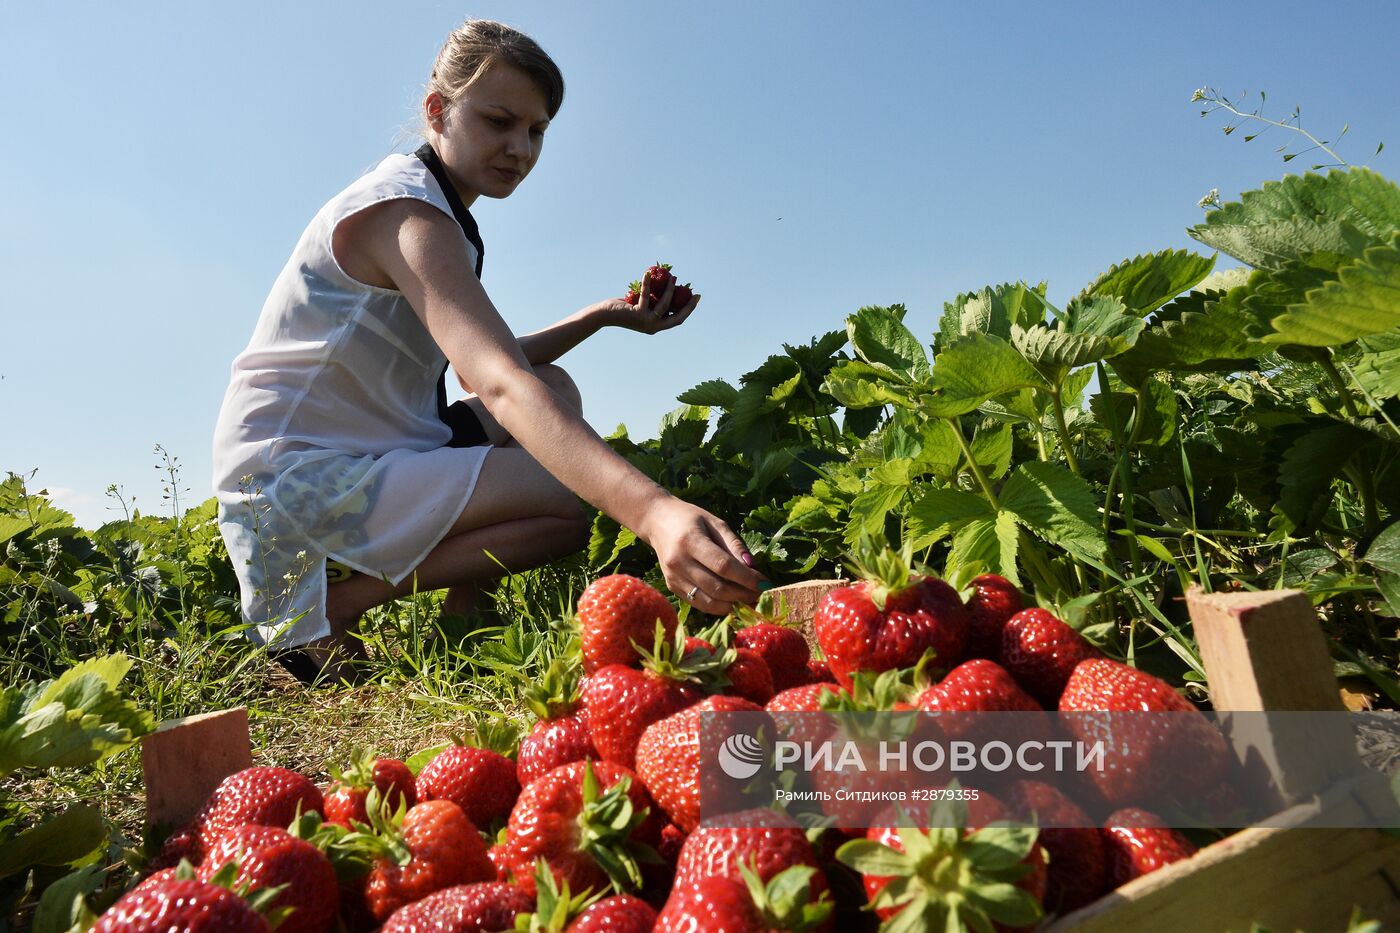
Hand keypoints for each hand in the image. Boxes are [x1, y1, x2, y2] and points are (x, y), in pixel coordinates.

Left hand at [592, 273, 699, 334]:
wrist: (604, 315)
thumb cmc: (622, 309)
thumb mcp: (641, 305)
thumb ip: (653, 302)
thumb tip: (666, 288)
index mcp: (656, 326)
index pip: (677, 320)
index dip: (688, 310)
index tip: (696, 298)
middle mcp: (653, 327)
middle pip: (677, 317)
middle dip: (688, 305)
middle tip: (694, 292)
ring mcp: (646, 322)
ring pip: (664, 305)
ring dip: (670, 290)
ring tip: (673, 278)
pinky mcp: (638, 314)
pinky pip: (646, 295)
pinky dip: (647, 283)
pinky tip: (648, 273)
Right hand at [639, 497, 765, 613]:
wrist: (657, 521)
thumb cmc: (691, 519)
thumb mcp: (716, 523)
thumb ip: (735, 545)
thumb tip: (753, 567)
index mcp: (690, 541)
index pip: (723, 566)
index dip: (746, 578)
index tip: (764, 583)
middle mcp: (678, 562)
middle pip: (717, 587)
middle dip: (743, 594)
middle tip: (760, 594)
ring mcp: (673, 577)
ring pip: (708, 601)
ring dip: (733, 605)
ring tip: (749, 600)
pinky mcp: (672, 587)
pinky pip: (699, 603)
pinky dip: (718, 606)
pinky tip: (732, 601)